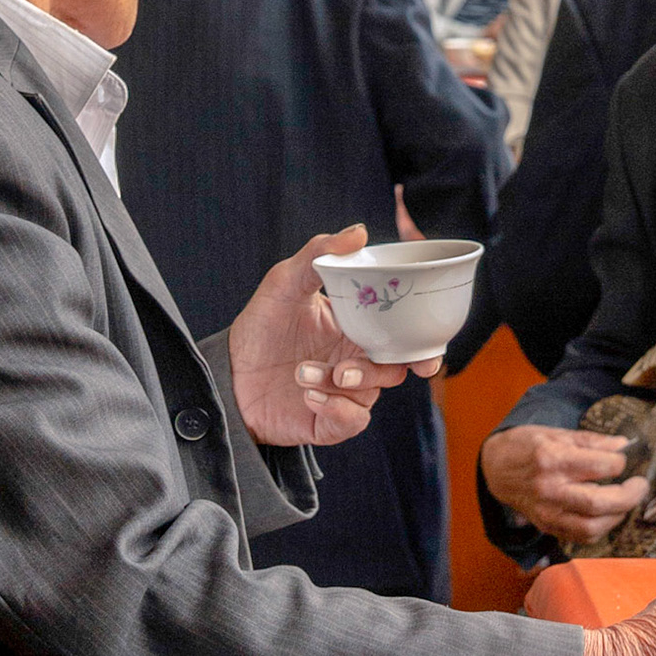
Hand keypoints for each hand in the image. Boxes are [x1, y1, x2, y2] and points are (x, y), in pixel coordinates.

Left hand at [227, 224, 439, 446]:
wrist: (227, 373)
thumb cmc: (261, 325)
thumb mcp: (284, 282)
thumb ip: (318, 256)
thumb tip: (359, 233)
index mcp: (359, 329)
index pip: (403, 336)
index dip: (424, 346)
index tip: (428, 353)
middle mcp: (358, 361)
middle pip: (395, 368)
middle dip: (382, 369)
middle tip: (350, 367)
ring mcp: (346, 393)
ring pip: (370, 393)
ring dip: (340, 382)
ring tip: (302, 372)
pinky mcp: (329, 422)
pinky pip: (352, 421)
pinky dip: (336, 409)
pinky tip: (309, 396)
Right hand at [481, 425, 647, 544]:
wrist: (495, 468)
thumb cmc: (526, 446)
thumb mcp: (556, 433)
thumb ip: (592, 441)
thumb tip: (623, 445)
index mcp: (552, 459)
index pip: (601, 466)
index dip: (620, 463)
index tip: (623, 459)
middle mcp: (549, 489)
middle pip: (599, 503)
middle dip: (629, 496)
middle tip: (640, 485)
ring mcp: (547, 512)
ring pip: (592, 527)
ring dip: (618, 516)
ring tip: (625, 501)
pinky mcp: (547, 526)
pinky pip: (582, 537)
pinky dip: (601, 528)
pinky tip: (607, 514)